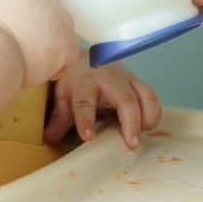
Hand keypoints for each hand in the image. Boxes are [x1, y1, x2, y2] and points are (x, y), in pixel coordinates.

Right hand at [0, 0, 79, 87]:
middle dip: (40, 34)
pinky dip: (52, 68)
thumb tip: (27, 19)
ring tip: (20, 55)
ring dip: (45, 51)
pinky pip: (67, 58)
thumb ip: (12, 7)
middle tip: (17, 46)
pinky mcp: (67, 38)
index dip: (29, 19)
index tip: (16, 29)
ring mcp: (58, 14)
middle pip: (51, 17)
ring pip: (60, 37)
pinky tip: (31, 66)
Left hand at [43, 55, 160, 148]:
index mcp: (85, 82)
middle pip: (125, 98)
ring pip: (146, 95)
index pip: (84, 101)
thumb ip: (59, 119)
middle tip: (131, 143)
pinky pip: (152, 99)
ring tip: (139, 137)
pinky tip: (145, 127)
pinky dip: (153, 114)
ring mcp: (127, 80)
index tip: (88, 137)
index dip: (86, 119)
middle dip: (131, 120)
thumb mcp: (63, 97)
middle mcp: (109, 79)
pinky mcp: (139, 84)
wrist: (87, 58)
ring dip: (146, 118)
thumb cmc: (75, 81)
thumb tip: (49, 138)